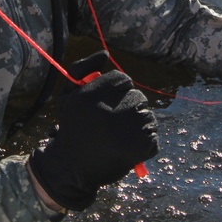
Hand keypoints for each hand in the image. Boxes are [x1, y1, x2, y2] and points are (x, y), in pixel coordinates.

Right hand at [28, 70, 158, 210]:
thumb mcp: (69, 94)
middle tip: (114, 124)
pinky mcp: (138, 149)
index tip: (108, 104)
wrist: (70, 168)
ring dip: (138, 125)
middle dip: (129, 108)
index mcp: (91, 95)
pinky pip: (152, 137)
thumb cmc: (71, 127)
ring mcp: (125, 131)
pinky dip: (145, 144)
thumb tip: (105, 53)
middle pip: (137, 97)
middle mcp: (108, 111)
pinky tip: (127, 149)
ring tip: (120, 137)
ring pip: (147, 116)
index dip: (118, 91)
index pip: (123, 79)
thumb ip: (83, 68)